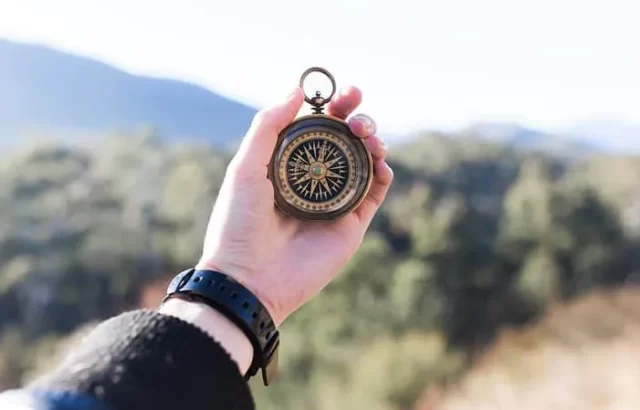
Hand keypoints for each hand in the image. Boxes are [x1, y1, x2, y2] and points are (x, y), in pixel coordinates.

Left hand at [195, 86, 392, 325]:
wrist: (249, 279)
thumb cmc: (239, 224)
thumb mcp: (245, 167)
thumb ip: (269, 126)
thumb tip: (297, 89)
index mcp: (287, 164)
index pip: (317, 127)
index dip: (333, 106)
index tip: (343, 92)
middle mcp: (313, 180)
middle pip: (345, 140)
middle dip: (357, 118)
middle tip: (357, 111)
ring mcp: (334, 202)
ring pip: (364, 161)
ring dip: (372, 140)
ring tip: (367, 135)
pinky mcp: (351, 224)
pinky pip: (375, 192)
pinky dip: (383, 172)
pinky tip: (379, 160)